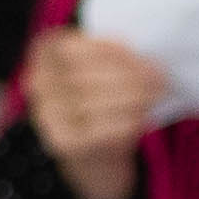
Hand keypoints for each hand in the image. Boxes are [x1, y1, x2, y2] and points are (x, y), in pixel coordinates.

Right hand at [20, 29, 168, 198]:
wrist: (91, 151)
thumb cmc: (101, 98)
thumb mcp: (104, 69)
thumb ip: (114, 57)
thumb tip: (145, 53)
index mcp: (44, 52)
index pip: (71, 47)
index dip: (110, 50)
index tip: (143, 56)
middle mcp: (37, 82)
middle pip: (85, 75)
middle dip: (129, 75)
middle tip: (161, 77)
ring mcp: (46, 114)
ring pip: (94, 101)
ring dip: (132, 98)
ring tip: (156, 94)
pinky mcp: (62, 142)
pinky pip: (98, 129)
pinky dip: (126, 122)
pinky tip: (142, 118)